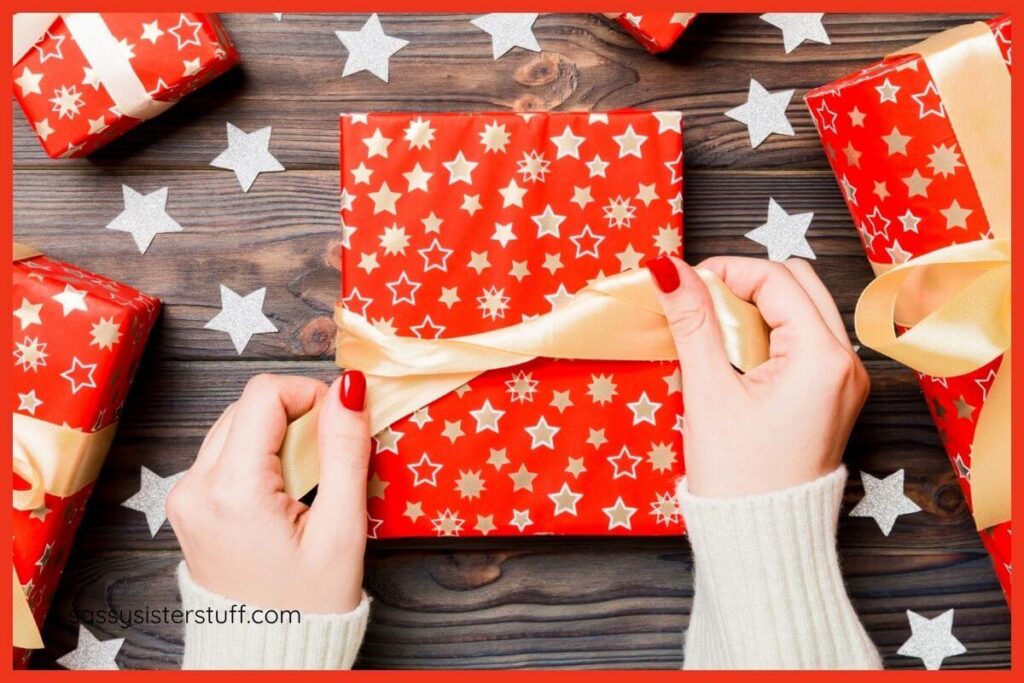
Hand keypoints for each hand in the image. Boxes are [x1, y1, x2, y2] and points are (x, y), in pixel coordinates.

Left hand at [167, 371, 369, 612]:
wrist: (265, 657)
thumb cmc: (308, 605)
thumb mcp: (342, 529)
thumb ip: (345, 450)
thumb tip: (349, 388)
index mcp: (231, 490)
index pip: (263, 393)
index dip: (308, 393)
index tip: (337, 424)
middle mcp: (194, 487)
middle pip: (248, 406)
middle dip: (294, 418)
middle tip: (327, 461)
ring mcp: (184, 497)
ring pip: (234, 426)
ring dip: (276, 437)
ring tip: (306, 483)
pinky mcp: (187, 506)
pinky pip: (224, 454)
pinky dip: (259, 458)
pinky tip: (283, 494)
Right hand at [647, 257, 868, 497]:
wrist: (763, 543)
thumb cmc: (738, 476)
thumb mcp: (709, 391)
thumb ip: (692, 322)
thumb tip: (669, 270)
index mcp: (823, 358)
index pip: (776, 279)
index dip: (727, 270)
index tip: (686, 284)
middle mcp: (848, 363)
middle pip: (799, 283)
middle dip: (747, 283)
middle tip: (701, 305)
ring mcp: (847, 380)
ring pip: (805, 308)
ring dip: (759, 307)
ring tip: (716, 334)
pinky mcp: (835, 395)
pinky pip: (807, 339)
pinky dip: (771, 333)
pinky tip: (737, 356)